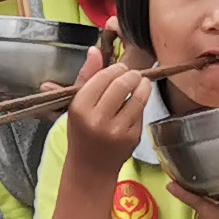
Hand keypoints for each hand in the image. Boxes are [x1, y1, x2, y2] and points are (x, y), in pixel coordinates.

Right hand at [64, 40, 153, 171]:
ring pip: (138, 96)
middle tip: (132, 74)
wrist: (91, 168)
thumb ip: (86, 77)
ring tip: (140, 83)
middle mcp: (98, 119)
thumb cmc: (81, 133)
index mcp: (80, 108)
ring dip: (142, 85)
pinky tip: (136, 103)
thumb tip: (94, 50)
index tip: (119, 69)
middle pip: (122, 84)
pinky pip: (142, 112)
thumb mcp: (76, 105)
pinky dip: (142, 103)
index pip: (103, 77)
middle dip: (131, 74)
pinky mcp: (132, 137)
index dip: (115, 69)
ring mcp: (117, 130)